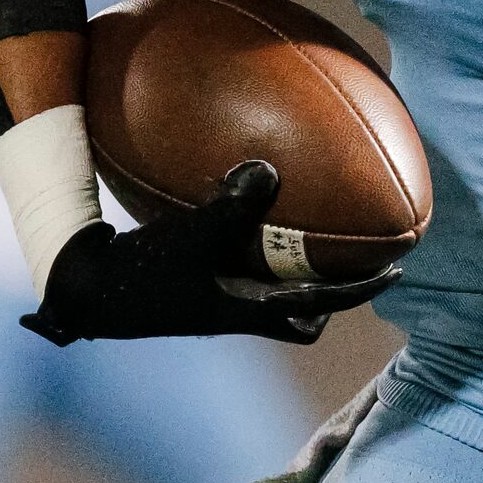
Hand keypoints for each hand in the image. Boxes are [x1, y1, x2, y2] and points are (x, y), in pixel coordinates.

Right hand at [21, 160, 397, 345]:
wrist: (84, 293)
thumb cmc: (141, 274)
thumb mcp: (189, 236)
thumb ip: (232, 205)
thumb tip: (270, 169)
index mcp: (249, 311)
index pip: (323, 306)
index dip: (362, 290)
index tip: (398, 271)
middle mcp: (237, 311)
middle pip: (300, 313)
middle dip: (330, 293)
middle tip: (355, 259)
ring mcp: (213, 302)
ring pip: (268, 290)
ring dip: (288, 267)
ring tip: (305, 229)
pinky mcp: (189, 286)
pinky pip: (234, 264)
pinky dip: (246, 240)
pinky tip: (240, 200)